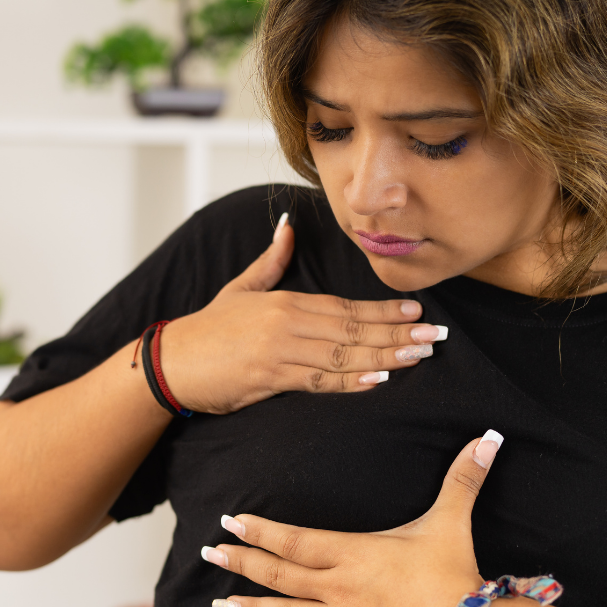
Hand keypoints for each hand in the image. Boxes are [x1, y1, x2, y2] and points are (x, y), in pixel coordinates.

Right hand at [159, 216, 447, 414]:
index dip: (383, 309)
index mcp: (284, 301)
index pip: (345, 304)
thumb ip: (271, 261)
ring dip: (384, 356)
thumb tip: (289, 227)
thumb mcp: (240, 288)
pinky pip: (317, 380)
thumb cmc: (207, 330)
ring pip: (342, 353)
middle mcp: (286, 323)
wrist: (171, 362)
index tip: (416, 311)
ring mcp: (279, 351)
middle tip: (434, 337)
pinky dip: (349, 380)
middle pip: (351, 327)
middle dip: (396, 333)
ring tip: (417, 357)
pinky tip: (377, 379)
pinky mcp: (269, 377)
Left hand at [199, 432, 503, 606]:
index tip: (230, 522)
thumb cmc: (454, 576)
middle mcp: (338, 588)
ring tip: (221, 604)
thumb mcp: (451, 521)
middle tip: (210, 554)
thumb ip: (462, 479)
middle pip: (278, 575)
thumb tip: (487, 438)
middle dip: (241, 563)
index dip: (259, 531)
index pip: (293, 540)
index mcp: (352, 553)